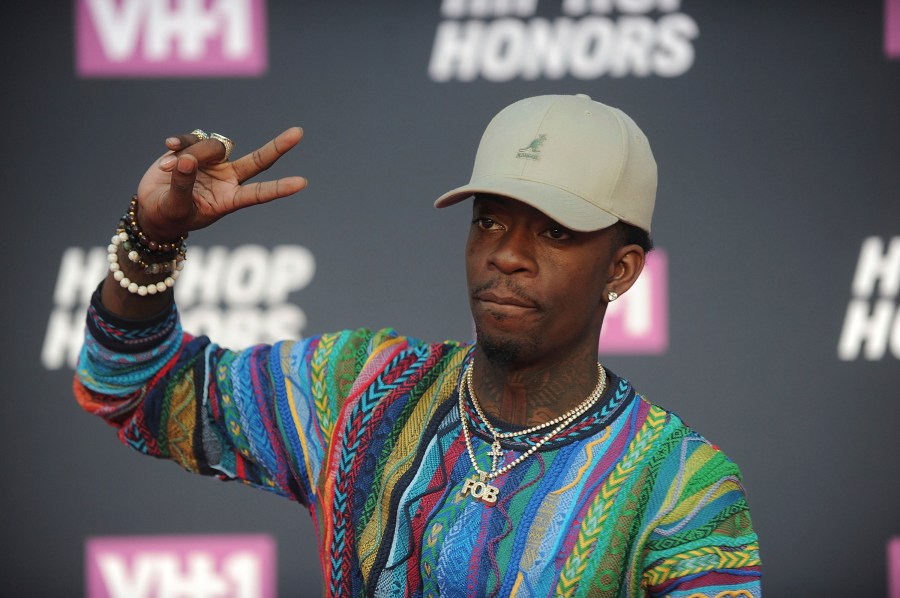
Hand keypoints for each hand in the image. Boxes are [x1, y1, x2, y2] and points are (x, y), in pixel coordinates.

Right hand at [135, 127, 306, 240]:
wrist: (152, 207)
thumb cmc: (169, 216)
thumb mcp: (175, 207)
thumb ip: (183, 185)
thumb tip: (188, 160)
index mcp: (229, 199)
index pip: (259, 193)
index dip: (279, 188)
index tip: (302, 183)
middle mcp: (228, 179)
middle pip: (258, 161)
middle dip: (278, 147)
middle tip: (299, 133)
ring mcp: (214, 163)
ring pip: (213, 147)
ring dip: (190, 153)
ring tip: (167, 168)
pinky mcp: (196, 150)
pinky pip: (193, 138)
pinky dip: (181, 142)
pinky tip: (169, 147)